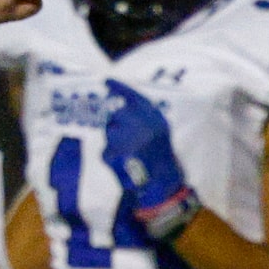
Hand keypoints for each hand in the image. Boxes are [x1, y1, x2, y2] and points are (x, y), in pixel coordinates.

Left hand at [104, 86, 198, 241]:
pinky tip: (124, 166)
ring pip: (109, 133)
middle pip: (115, 114)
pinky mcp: (114, 154)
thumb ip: (143, 118)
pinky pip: (106, 151)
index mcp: (153, 117)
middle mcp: (139, 123)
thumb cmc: (162, 159)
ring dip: (113, 143)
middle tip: (127, 139)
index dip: (117, 87)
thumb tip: (118, 105)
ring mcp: (125, 138)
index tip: (105, 81)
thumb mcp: (159, 131)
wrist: (163, 187)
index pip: (132, 95)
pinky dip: (111, 158)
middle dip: (116, 124)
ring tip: (129, 155)